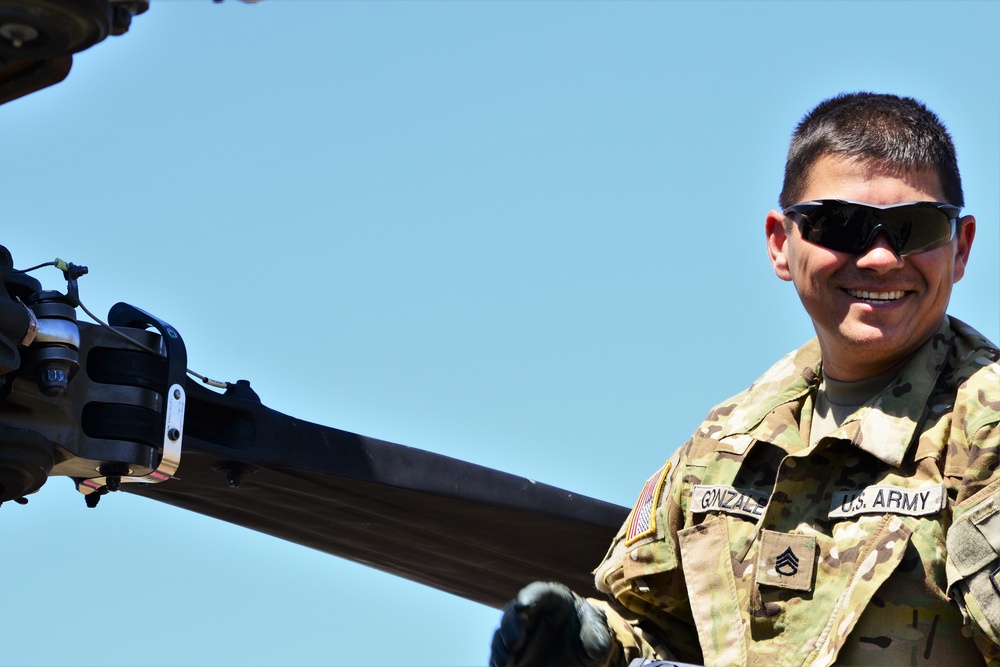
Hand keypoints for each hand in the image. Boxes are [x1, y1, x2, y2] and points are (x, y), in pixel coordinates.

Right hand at [490, 581, 618, 666]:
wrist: (581, 653)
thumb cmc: (589, 636)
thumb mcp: (598, 637)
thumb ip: (598, 637)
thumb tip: (595, 646)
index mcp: (555, 600)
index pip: (541, 592)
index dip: (531, 596)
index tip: (525, 605)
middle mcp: (533, 611)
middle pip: (516, 610)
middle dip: (512, 624)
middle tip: (516, 640)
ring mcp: (521, 630)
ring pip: (504, 631)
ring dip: (502, 644)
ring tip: (506, 659)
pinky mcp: (514, 650)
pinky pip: (500, 650)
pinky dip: (498, 657)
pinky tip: (500, 665)